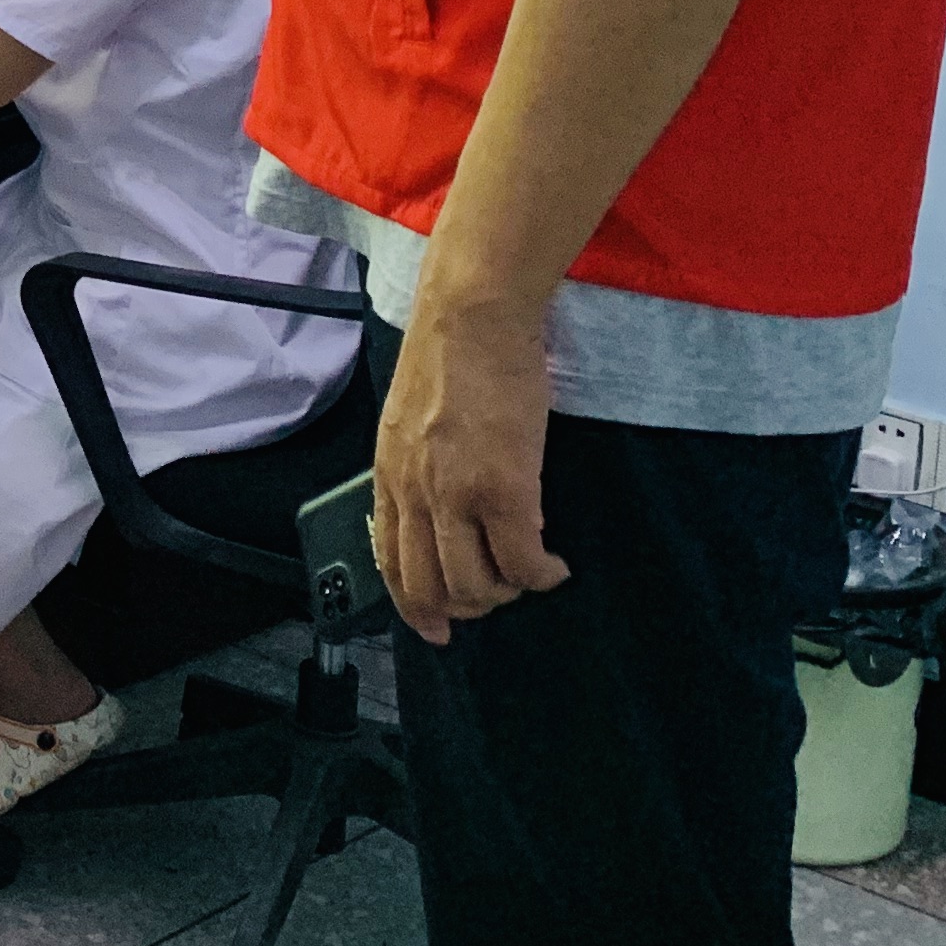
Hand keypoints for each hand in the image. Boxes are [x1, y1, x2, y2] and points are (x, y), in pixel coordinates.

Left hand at [371, 283, 568, 642]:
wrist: (474, 317)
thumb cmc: (452, 355)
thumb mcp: (410, 419)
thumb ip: (415, 466)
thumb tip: (434, 506)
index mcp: (390, 474)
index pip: (390, 560)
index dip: (412, 604)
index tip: (432, 628)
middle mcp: (416, 493)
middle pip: (430, 585)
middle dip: (464, 609)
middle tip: (495, 602)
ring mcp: (458, 495)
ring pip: (477, 585)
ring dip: (506, 593)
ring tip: (528, 574)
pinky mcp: (506, 489)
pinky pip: (523, 562)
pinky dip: (542, 576)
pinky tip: (555, 567)